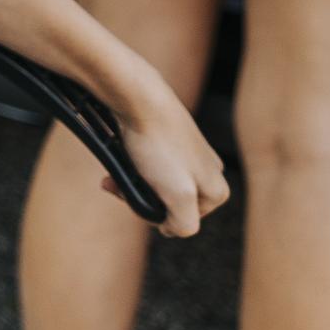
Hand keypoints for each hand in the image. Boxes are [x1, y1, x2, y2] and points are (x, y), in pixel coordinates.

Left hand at [108, 72, 229, 239]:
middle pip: (171, 203)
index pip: (183, 223)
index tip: (135, 200)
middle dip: (141, 198)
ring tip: (112, 177)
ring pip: (157, 184)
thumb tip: (172, 229)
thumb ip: (185, 222)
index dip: (155, 216)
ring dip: (132, 184)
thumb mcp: (179, 194)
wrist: (139, 100)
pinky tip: (119, 161)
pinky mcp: (170, 140)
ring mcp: (190, 155)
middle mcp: (209, 172)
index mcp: (217, 190)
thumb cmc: (158, 146)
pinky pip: (150, 165)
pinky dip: (132, 167)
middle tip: (119, 187)